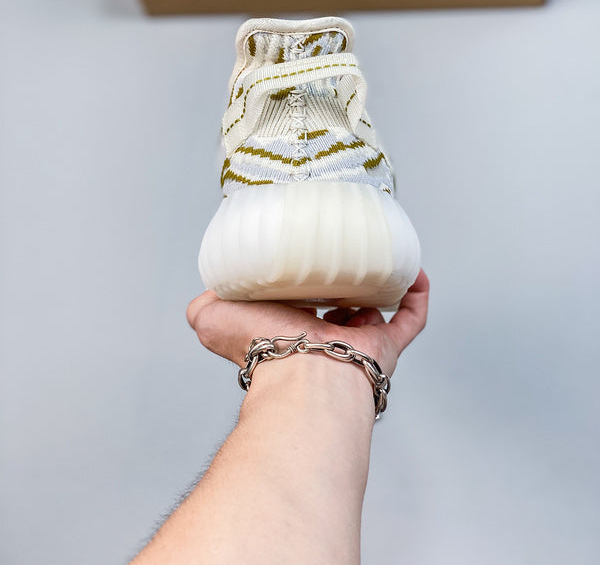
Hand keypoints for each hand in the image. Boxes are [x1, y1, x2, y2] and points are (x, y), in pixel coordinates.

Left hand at [186, 270, 428, 376]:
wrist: (303, 371)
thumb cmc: (260, 345)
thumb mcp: (214, 317)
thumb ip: (204, 306)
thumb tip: (205, 296)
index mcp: (289, 331)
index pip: (298, 306)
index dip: (301, 283)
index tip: (306, 257)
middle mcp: (325, 340)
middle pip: (338, 310)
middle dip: (340, 286)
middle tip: (344, 254)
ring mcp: (358, 344)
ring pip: (374, 315)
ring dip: (378, 289)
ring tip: (380, 256)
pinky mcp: (386, 347)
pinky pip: (410, 320)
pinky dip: (416, 296)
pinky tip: (414, 271)